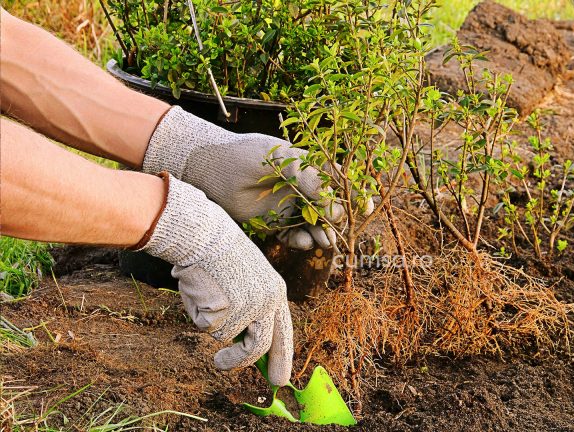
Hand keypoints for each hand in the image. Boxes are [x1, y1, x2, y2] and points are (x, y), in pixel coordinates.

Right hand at [137, 173, 292, 384]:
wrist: (204, 234)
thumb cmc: (220, 256)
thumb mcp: (248, 280)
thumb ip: (252, 309)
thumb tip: (246, 345)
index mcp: (276, 292)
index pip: (284, 333)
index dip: (281, 357)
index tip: (280, 379)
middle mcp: (268, 302)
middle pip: (260, 346)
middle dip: (241, 362)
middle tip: (222, 365)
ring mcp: (248, 307)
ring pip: (226, 337)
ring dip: (211, 324)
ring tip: (205, 299)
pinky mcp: (226, 310)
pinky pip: (207, 326)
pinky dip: (198, 314)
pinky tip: (199, 290)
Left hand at [142, 106, 340, 249]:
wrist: (201, 169)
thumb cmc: (239, 157)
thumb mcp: (278, 161)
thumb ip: (309, 178)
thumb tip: (334, 203)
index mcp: (305, 164)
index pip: (337, 180)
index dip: (351, 194)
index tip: (364, 208)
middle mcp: (299, 185)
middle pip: (329, 206)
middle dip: (336, 221)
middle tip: (335, 232)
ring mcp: (287, 203)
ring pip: (313, 223)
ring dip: (320, 234)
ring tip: (319, 242)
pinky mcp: (273, 221)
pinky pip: (293, 234)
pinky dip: (300, 240)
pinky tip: (300, 242)